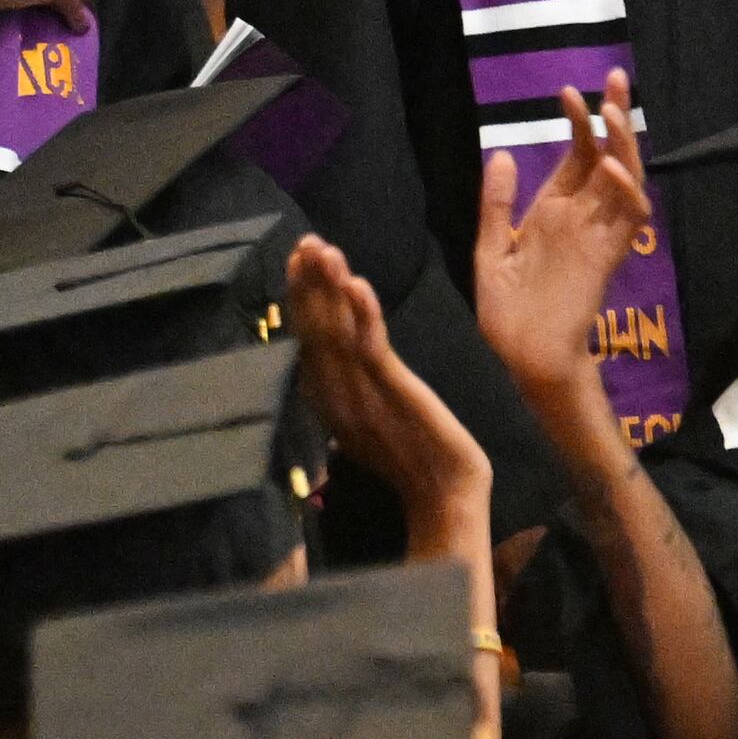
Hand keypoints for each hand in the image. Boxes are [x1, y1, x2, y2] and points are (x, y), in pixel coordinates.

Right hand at [286, 234, 490, 545]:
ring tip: (322, 250)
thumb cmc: (409, 461)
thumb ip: (342, 392)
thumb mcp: (365, 423)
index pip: (306, 337)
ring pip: (337, 332)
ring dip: (328, 288)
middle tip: (303, 242)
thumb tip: (322, 368)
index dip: (300, 297)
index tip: (294, 259)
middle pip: (315, 328)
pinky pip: (373, 349)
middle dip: (308, 283)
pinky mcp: (392, 392)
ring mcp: (361, 392)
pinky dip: (363, 316)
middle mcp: (335, 392)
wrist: (443, 496)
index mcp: (326, 397)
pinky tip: (357, 285)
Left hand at [475, 72, 650, 408]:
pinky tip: (609, 165)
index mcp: (553, 213)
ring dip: (623, 145)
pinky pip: (627, 219)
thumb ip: (497, 203)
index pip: (575, 158)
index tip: (566, 91)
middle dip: (613, 119)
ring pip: (625, 181)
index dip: (577, 124)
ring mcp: (597, 236)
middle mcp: (580, 219)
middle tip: (615, 77)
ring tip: (613, 111)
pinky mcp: (606, 257)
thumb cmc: (505, 309)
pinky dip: (624, 191)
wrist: (517, 355)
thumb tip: (503, 154)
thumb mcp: (491, 246)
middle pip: (607, 158)